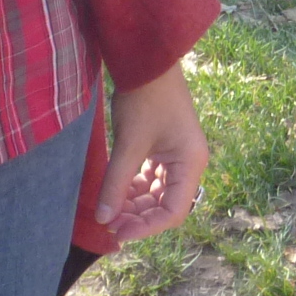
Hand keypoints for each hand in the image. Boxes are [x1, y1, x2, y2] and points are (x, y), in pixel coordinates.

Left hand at [95, 63, 207, 239]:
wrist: (146, 61)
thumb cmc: (144, 99)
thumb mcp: (129, 144)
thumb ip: (116, 184)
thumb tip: (104, 220)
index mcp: (190, 163)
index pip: (173, 211)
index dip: (146, 228)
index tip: (119, 234)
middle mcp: (188, 163)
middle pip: (165, 204)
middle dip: (138, 216)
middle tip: (108, 224)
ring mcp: (176, 155)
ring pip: (156, 193)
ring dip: (134, 204)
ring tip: (108, 211)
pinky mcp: (163, 147)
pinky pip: (150, 177)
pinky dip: (133, 187)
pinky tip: (114, 193)